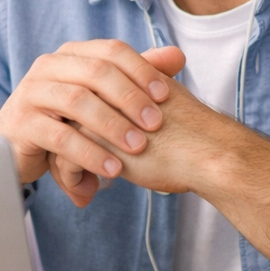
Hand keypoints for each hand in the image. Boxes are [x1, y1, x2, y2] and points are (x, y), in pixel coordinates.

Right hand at [0, 40, 184, 206]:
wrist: (16, 144)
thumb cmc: (65, 118)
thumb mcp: (100, 97)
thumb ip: (135, 77)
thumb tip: (177, 56)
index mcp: (70, 54)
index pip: (111, 50)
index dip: (141, 69)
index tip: (166, 94)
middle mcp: (48, 66)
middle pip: (96, 72)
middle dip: (130, 97)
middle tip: (156, 123)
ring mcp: (31, 93)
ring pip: (77, 102)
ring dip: (112, 125)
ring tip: (137, 148)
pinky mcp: (21, 124)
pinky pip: (60, 137)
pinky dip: (90, 152)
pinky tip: (112, 170)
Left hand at [78, 75, 234, 196]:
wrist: (208, 151)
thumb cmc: (192, 133)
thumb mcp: (161, 101)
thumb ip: (139, 96)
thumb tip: (123, 110)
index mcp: (118, 76)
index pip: (79, 100)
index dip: (78, 128)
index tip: (82, 153)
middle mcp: (102, 90)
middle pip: (65, 118)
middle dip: (65, 148)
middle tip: (75, 176)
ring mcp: (96, 114)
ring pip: (61, 139)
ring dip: (63, 168)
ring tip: (80, 189)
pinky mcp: (94, 141)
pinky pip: (65, 161)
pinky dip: (71, 180)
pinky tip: (85, 194)